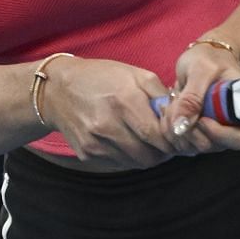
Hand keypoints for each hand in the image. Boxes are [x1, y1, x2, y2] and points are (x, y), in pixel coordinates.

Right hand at [40, 55, 176, 169]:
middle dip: (164, 151)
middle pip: (150, 154)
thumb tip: (182, 117)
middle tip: (168, 141)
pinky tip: (130, 141)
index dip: (174, 140)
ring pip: (137, 162)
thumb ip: (161, 96)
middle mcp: (108, 125)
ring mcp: (96, 142)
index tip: (180, 136)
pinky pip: (120, 163)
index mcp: (124, 101)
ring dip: (149, 155)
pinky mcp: (88, 153)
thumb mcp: (135, 75)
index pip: (158, 134)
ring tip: (150, 141)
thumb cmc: (101, 77)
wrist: (57, 90)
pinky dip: (131, 156)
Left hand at [162, 42, 239, 156]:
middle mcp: (236, 125)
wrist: (203, 57)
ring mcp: (219, 132)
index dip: (221, 136)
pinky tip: (169, 109)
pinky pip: (184, 142)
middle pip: (214, 145)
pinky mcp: (202, 133)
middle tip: (176, 106)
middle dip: (190, 129)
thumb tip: (181, 126)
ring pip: (196, 146)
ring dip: (177, 128)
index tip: (202, 119)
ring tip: (172, 103)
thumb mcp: (201, 69)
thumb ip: (192, 96)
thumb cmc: (210, 57)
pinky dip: (171, 129)